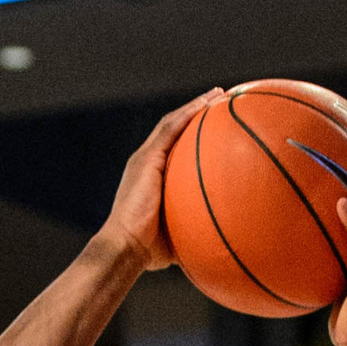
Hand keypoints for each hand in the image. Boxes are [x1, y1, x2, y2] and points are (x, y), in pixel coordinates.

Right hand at [101, 91, 222, 272]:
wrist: (124, 248)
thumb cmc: (148, 251)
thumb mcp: (178, 235)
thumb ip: (195, 229)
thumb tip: (221, 239)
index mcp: (151, 178)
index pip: (173, 148)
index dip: (192, 134)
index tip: (214, 126)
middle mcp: (146, 163)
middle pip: (173, 130)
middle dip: (195, 113)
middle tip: (220, 101)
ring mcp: (145, 159)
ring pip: (172, 123)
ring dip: (195, 106)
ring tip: (219, 95)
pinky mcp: (146, 159)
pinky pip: (170, 129)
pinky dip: (189, 113)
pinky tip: (209, 103)